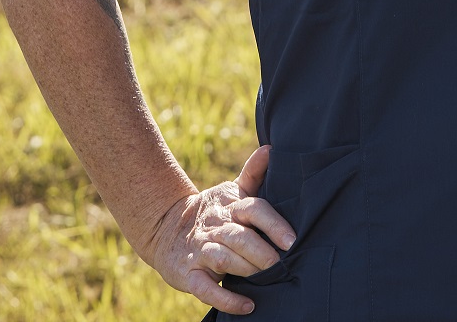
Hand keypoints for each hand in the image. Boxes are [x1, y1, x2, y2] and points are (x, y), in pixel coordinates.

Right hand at [141, 145, 296, 315]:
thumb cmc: (211, 213)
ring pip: (224, 259)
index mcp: (229, 206)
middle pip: (240, 236)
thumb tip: (272, 150)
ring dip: (246, 269)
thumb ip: (253, 174)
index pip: (253, 209)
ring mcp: (200, 251)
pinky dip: (227, 299)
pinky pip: (206, 289)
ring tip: (265, 278)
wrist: (165, 228)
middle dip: (261, 251)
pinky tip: (247, 305)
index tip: (291, 240)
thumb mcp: (230, 192)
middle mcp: (215, 227)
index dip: (273, 224)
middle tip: (278, 263)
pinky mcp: (188, 275)